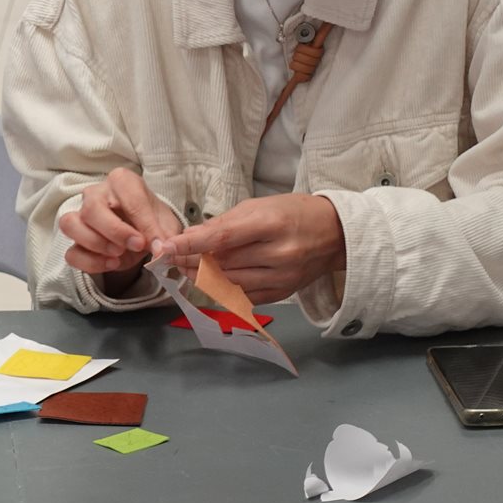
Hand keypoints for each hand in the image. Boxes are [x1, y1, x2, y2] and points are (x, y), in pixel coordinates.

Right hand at [58, 168, 182, 293]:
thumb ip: (164, 235)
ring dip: (95, 244)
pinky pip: (71, 252)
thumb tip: (160, 250)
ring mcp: (81, 216)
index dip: (143, 223)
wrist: (142, 234)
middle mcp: (96, 194)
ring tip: (118, 255)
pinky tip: (110, 265)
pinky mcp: (76, 241)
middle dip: (115, 231)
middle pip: (92, 208)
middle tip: (137, 246)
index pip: (129, 198)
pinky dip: (90, 262)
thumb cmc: (152, 222)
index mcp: (122, 181)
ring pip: (71, 225)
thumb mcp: (165, 225)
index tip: (155, 243)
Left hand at [154, 193, 345, 303]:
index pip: (223, 238)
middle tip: (171, 256)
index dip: (191, 244)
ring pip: (229, 283)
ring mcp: (281, 278)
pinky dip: (222, 288)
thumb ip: (224, 223)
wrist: (335, 234)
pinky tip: (210, 279)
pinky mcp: (281, 294)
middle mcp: (278, 255)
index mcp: (272, 225)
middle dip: (191, 261)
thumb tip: (190, 237)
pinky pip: (242, 297)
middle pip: (222, 264)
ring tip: (186, 267)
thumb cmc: (294, 213)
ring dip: (202, 277)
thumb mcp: (260, 206)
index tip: (167, 247)